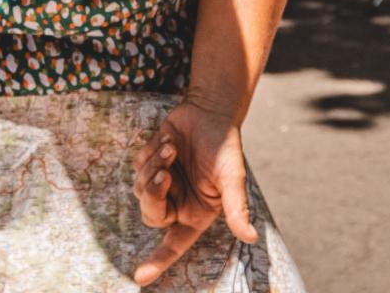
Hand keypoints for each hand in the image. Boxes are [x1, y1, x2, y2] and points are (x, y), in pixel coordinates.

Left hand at [130, 95, 256, 286]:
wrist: (210, 113)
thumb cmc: (225, 146)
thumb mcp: (232, 177)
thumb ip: (236, 207)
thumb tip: (250, 236)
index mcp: (196, 213)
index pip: (175, 243)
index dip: (158, 261)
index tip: (140, 277)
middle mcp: (178, 203)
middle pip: (151, 215)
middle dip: (155, 194)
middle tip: (166, 171)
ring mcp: (162, 185)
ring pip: (141, 189)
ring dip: (154, 167)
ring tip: (172, 148)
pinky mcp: (150, 165)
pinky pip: (138, 168)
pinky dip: (151, 154)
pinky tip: (168, 141)